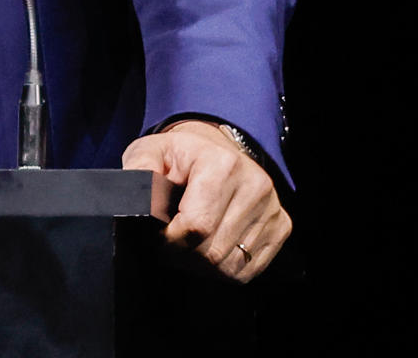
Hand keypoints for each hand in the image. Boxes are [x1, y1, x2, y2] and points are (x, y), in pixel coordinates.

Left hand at [121, 119, 290, 282]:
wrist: (216, 148)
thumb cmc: (180, 156)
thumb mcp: (152, 152)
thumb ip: (139, 173)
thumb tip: (136, 202)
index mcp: (222, 164)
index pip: (196, 227)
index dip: (169, 243)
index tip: (157, 238)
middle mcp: (254, 185)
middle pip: (212, 252)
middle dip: (183, 257)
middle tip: (169, 245)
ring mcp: (272, 207)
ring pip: (230, 266)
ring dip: (202, 267)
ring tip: (188, 247)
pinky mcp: (281, 225)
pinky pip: (249, 269)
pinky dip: (225, 270)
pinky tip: (211, 249)